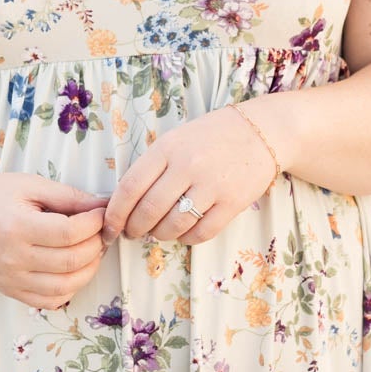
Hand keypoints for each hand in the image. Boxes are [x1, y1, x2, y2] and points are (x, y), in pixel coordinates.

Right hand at [0, 172, 109, 308]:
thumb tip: (104, 206)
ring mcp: (10, 279)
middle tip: (100, 232)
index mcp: (17, 227)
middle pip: (71, 260)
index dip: (94, 224)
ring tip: (92, 251)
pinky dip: (70, 288)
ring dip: (89, 269)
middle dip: (96, 245)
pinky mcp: (10, 290)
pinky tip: (73, 270)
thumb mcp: (30, 185)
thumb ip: (69, 196)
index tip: (100, 213)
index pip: (69, 233)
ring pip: (65, 286)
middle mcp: (12, 258)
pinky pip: (50, 301)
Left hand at [100, 104, 277, 247]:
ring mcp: (211, 185)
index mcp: (167, 148)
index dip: (115, 213)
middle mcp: (188, 166)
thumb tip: (124, 204)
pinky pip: (200, 233)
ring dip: (159, 235)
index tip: (109, 227)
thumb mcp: (175, 140)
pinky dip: (186, 238)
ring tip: (158, 231)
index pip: (130, 187)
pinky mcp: (232, 203)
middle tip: (132, 233)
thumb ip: (151, 167)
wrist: (261, 133)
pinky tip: (183, 232)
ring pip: (173, 226)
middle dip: (134, 229)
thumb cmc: (210, 137)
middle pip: (148, 211)